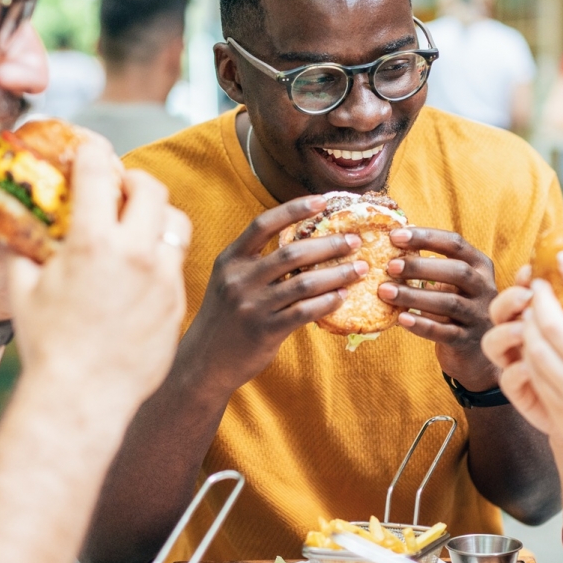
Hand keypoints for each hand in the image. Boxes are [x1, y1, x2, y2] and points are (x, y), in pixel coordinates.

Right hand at [8, 142, 190, 415]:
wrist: (84, 396)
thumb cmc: (47, 345)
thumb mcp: (23, 291)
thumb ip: (27, 253)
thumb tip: (21, 233)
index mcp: (91, 242)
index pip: (98, 172)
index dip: (93, 154)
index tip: (91, 152)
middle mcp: (134, 253)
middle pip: (151, 188)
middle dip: (135, 180)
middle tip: (124, 188)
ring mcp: (161, 278)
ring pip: (176, 223)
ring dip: (160, 215)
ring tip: (143, 224)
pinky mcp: (177, 302)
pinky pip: (177, 264)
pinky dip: (162, 257)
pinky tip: (145, 270)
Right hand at [184, 196, 366, 393]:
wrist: (204, 362)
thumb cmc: (225, 318)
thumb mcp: (229, 282)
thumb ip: (256, 263)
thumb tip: (304, 244)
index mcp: (230, 260)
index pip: (263, 224)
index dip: (294, 209)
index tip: (322, 201)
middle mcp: (239, 279)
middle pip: (291, 252)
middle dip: (328, 244)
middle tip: (354, 241)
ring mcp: (251, 306)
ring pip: (304, 283)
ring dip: (337, 274)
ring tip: (359, 268)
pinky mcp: (265, 331)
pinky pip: (304, 312)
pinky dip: (327, 302)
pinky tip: (343, 297)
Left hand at [379, 228, 499, 390]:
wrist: (475, 351)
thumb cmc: (455, 307)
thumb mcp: (451, 283)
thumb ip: (430, 265)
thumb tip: (390, 243)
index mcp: (479, 266)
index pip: (455, 244)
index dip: (426, 237)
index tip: (394, 236)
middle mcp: (485, 288)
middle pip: (457, 272)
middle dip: (421, 267)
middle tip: (389, 266)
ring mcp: (479, 316)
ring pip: (450, 303)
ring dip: (415, 296)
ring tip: (385, 291)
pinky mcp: (468, 341)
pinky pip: (445, 332)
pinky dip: (422, 325)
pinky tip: (401, 319)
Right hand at [480, 265, 550, 429]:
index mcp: (542, 318)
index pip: (523, 291)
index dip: (522, 279)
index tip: (531, 269)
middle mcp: (524, 339)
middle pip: (499, 312)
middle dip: (509, 299)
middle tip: (527, 295)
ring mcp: (519, 366)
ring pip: (492, 343)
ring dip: (505, 332)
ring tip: (523, 330)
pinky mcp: (522, 394)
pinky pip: (507, 379)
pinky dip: (514, 371)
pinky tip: (529, 368)